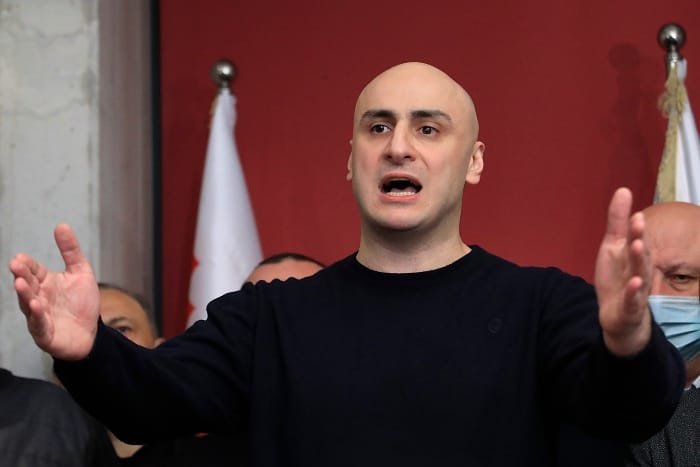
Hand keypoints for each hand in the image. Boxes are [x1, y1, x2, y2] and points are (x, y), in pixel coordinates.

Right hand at [8, 224, 99, 359]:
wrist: (91, 333)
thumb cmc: (82, 303)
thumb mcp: (80, 273)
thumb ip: (71, 251)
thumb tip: (61, 225)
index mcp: (45, 283)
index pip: (33, 270)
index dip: (27, 265)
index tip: (20, 257)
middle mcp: (38, 298)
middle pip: (28, 285)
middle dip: (21, 275)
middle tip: (16, 265)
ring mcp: (39, 316)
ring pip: (29, 304)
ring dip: (24, 294)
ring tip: (20, 283)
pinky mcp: (45, 333)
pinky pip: (39, 324)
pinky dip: (37, 316)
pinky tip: (37, 306)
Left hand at [595, 187, 651, 356]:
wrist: (620, 316)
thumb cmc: (618, 278)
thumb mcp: (613, 247)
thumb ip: (617, 221)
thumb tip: (623, 190)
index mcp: (633, 255)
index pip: (635, 238)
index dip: (634, 227)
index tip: (634, 213)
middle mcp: (638, 269)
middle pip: (639, 252)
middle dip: (639, 237)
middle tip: (637, 221)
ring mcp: (635, 289)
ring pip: (639, 274)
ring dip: (639, 260)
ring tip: (638, 245)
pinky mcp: (629, 306)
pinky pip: (633, 299)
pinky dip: (633, 292)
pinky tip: (634, 284)